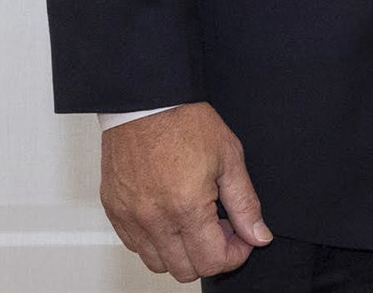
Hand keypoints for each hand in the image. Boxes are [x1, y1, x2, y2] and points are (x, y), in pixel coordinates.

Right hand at [99, 102, 270, 281]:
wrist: (147, 103)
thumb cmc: (186, 123)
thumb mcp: (230, 159)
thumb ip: (245, 204)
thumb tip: (259, 235)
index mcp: (186, 207)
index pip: (212, 261)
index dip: (235, 255)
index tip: (242, 239)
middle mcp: (154, 219)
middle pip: (185, 270)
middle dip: (211, 256)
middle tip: (222, 227)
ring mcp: (130, 218)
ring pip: (158, 264)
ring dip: (182, 252)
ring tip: (197, 221)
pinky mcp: (114, 212)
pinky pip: (136, 246)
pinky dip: (156, 242)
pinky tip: (172, 217)